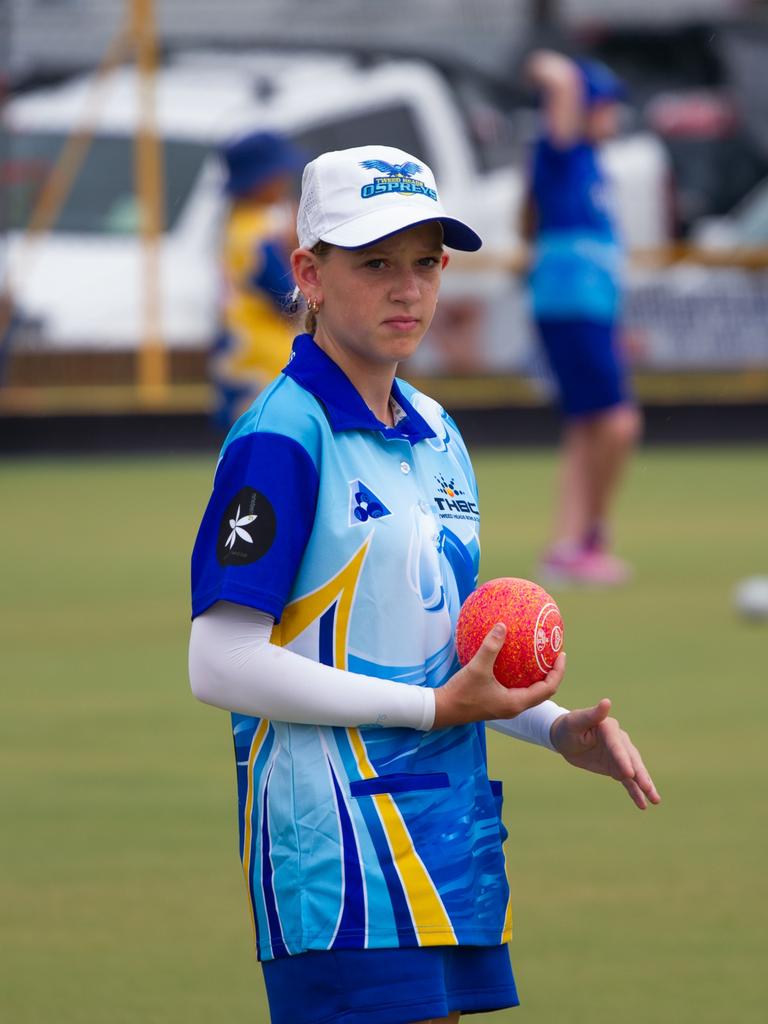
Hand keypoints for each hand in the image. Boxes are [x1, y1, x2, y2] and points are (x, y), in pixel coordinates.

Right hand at [434, 623, 565, 728]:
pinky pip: (517, 689)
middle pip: (543, 691)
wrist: (442, 710)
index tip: (561, 654)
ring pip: (530, 692)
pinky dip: (522, 677)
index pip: (548, 689)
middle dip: (551, 673)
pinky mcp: (496, 702)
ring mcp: (505, 706)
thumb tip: (503, 625)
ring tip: (539, 658)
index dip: (558, 672)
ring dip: (538, 676)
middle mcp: (514, 706)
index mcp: (516, 702)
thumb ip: (491, 647)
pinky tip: (514, 663)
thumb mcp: (477, 668)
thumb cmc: (461, 692)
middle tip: (553, 654)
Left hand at [550, 700, 660, 809]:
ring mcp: (620, 755)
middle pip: (632, 759)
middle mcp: (619, 741)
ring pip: (634, 771)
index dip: (623, 759)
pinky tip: (643, 804)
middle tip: (648, 789)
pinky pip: (628, 781)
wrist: (565, 738)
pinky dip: (635, 792)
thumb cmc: (569, 726)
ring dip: (644, 785)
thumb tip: (606, 702)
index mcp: (610, 729)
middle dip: (640, 775)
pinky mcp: (617, 767)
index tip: (629, 773)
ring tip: (655, 800)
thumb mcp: (576, 721)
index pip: (618, 746)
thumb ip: (592, 715)